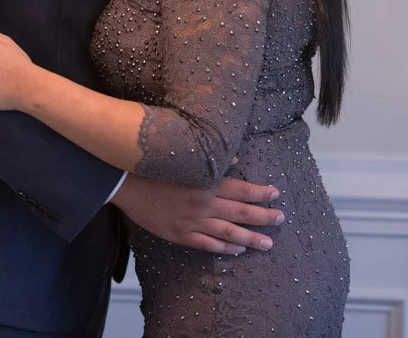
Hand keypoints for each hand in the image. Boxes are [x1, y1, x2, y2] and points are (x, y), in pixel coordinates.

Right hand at [113, 174, 283, 254]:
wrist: (126, 181)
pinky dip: (224, 248)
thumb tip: (235, 158)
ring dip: (250, 238)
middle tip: (280, 219)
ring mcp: (193, 222)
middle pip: (241, 213)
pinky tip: (237, 250)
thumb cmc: (155, 164)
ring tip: (267, 243)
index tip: (276, 193)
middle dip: (263, 217)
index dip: (260, 192)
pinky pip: (207, 245)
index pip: (241, 189)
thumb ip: (211, 159)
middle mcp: (204, 204)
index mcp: (206, 182)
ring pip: (229, 233)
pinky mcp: (180, 235)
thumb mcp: (184, 156)